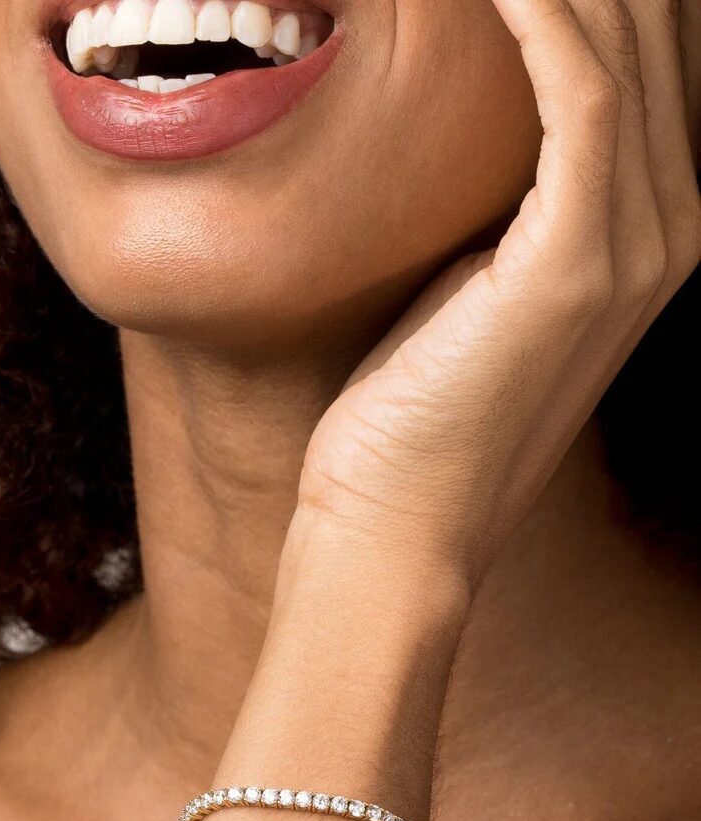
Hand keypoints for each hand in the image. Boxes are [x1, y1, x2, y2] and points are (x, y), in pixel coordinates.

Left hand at [299, 0, 699, 591]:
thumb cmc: (415, 403)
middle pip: (662, 27)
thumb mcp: (474, 275)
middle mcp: (673, 226)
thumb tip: (491, 104)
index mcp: (651, 224)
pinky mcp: (580, 261)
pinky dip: (541, 13)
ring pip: (629, 43)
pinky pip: (581, 93)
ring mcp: (640, 246)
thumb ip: (514, 191)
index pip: (654, 49)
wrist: (398, 519)